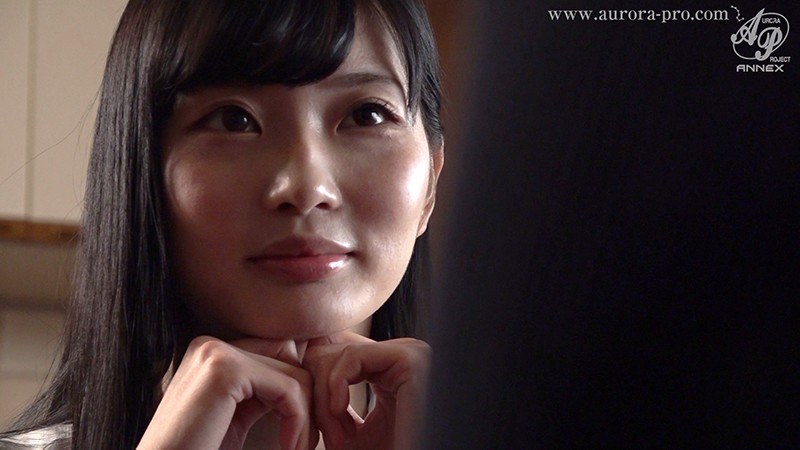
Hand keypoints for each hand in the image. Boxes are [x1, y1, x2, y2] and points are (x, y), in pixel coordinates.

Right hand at [138, 336, 316, 449]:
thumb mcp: (236, 417)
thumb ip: (261, 392)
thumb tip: (305, 376)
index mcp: (211, 353)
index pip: (279, 353)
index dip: (296, 393)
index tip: (298, 433)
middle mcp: (210, 345)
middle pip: (290, 357)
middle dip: (306, 400)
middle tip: (304, 442)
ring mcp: (215, 353)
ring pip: (295, 373)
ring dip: (306, 417)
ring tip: (297, 448)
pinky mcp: (225, 370)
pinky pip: (289, 388)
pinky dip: (299, 421)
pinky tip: (288, 446)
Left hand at [303, 332, 430, 449]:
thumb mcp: (347, 430)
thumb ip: (326, 404)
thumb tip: (295, 378)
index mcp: (385, 368)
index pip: (330, 356)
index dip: (315, 392)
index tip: (319, 433)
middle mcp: (397, 355)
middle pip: (330, 351)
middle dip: (318, 397)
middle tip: (328, 439)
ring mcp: (406, 353)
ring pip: (336, 354)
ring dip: (325, 401)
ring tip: (337, 438)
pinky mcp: (408, 357)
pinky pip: (350, 357)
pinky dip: (334, 386)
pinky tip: (339, 412)